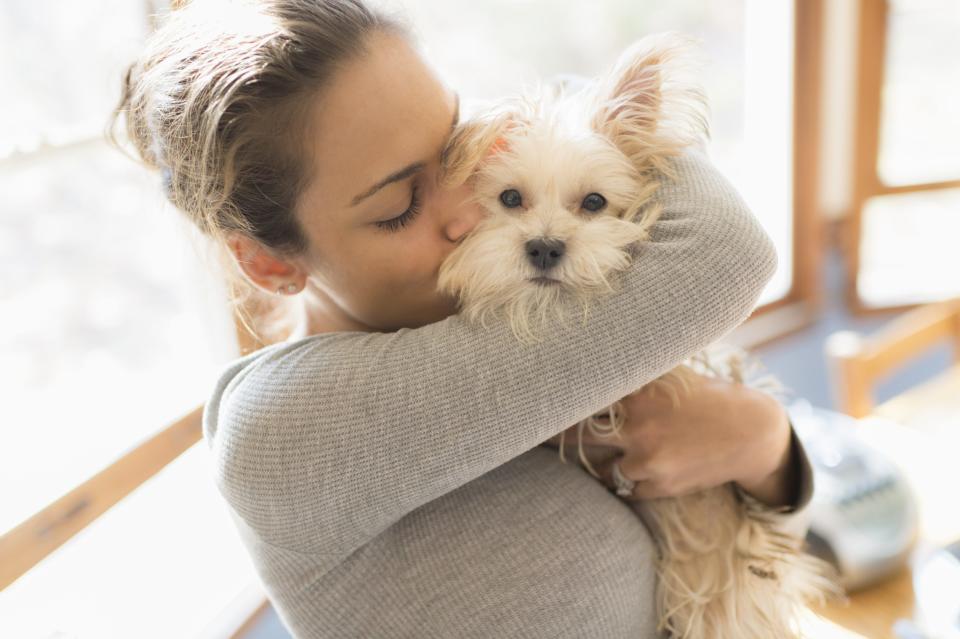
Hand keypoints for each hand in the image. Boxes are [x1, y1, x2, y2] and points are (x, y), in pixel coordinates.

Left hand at [542, 371, 796, 506]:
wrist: (750, 434)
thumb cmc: (704, 399)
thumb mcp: (669, 379)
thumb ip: (632, 376)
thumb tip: (585, 358)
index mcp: (638, 393)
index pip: (582, 398)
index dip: (553, 402)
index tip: (529, 399)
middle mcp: (638, 426)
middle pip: (577, 436)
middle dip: (555, 436)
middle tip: (530, 435)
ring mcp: (647, 460)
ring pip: (599, 466)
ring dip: (598, 461)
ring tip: (603, 455)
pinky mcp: (658, 486)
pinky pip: (625, 487)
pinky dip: (626, 479)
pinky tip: (642, 466)